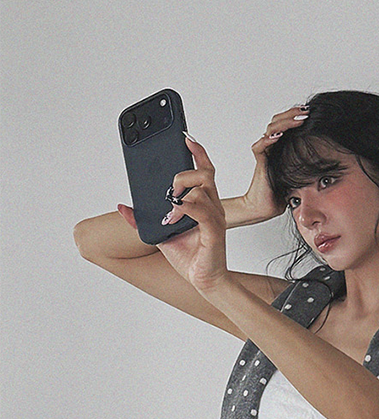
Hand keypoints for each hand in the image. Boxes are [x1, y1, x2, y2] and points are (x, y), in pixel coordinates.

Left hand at [155, 136, 229, 295]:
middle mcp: (212, 207)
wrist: (204, 281)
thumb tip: (123, 207)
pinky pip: (201, 210)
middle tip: (169, 188)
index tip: (184, 138)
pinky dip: (184, 209)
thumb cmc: (191, 257)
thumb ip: (143, 219)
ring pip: (201, 189)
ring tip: (169, 209)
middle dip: (183, 173)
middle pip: (205, 173)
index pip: (204, 170)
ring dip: (180, 193)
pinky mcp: (213, 232)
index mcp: (203, 204)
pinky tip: (173, 216)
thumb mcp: (160, 234)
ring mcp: (214, 219)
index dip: (197, 152)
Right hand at [241, 104, 309, 220]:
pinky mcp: (260, 163)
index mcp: (280, 146)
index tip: (311, 113)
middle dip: (292, 114)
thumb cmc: (283, 193)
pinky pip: (260, 147)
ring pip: (270, 129)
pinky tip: (278, 136)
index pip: (285, 123)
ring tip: (298, 120)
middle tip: (306, 111)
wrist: (265, 207)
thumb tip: (331, 158)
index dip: (295, 116)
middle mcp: (271, 146)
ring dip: (284, 123)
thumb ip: (308, 163)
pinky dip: (268, 140)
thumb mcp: (301, 174)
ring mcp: (265, 153)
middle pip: (277, 121)